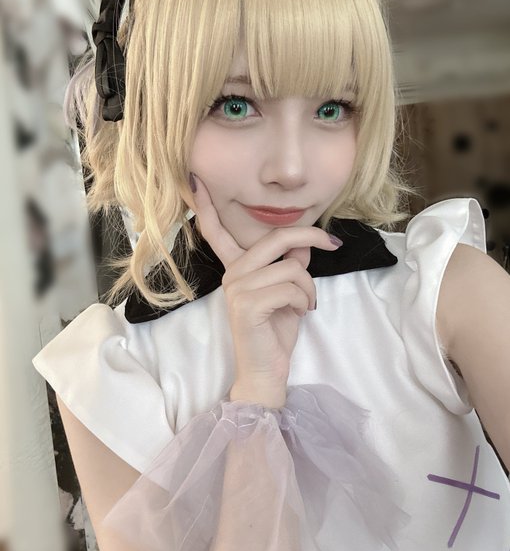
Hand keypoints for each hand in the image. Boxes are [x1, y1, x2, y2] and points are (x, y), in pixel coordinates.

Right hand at [189, 173, 342, 405]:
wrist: (266, 372)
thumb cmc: (275, 332)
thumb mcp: (288, 292)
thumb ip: (290, 265)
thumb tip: (302, 244)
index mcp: (236, 268)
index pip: (217, 232)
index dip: (206, 206)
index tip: (195, 179)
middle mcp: (232, 274)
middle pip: (275, 238)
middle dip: (310, 236)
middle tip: (333, 245)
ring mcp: (237, 289)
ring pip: (291, 268)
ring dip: (309, 288)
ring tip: (306, 304)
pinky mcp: (247, 305)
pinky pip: (290, 288)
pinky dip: (305, 300)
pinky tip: (301, 313)